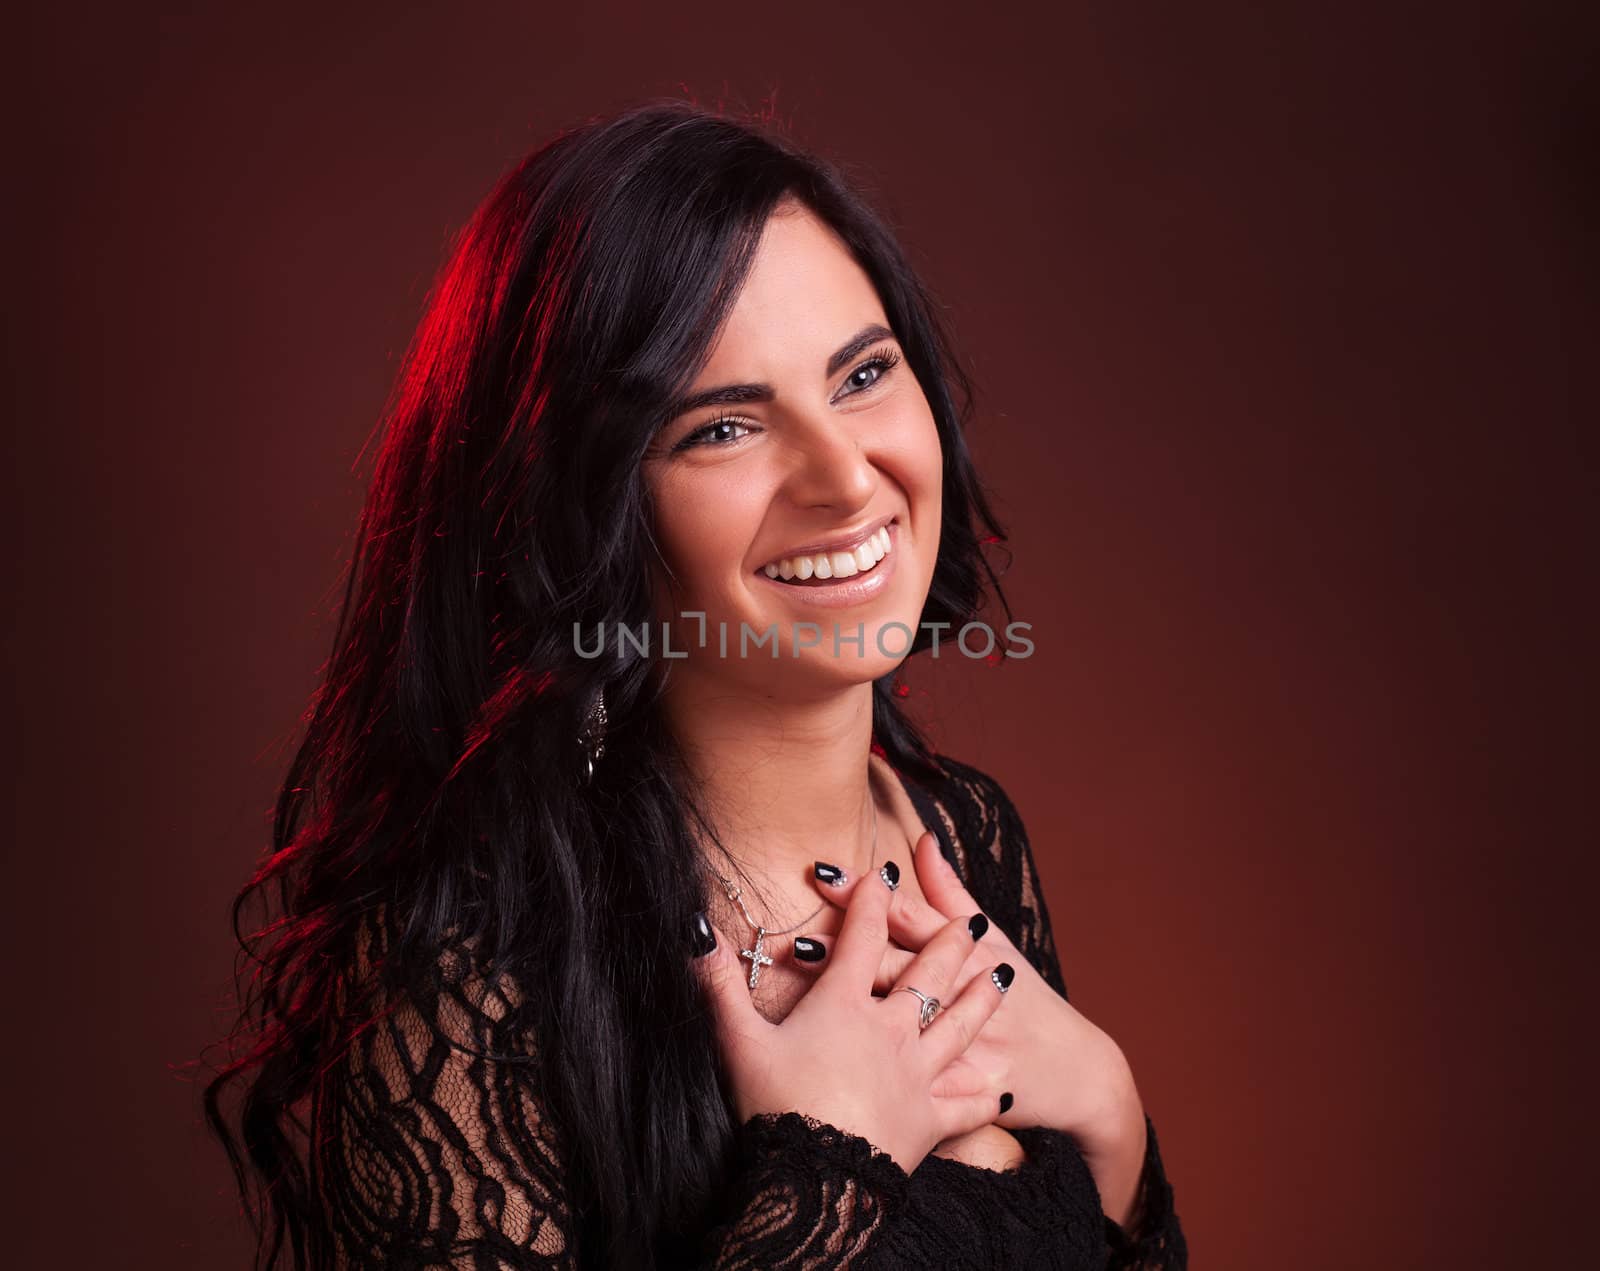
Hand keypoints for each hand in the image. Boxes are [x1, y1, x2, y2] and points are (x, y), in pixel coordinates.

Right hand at [690, 856, 1013, 1174]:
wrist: (817, 1183)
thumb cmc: (775, 1107)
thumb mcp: (739, 1042)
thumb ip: (719, 985)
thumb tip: (695, 932)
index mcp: (844, 1006)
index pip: (862, 939)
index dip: (872, 901)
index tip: (884, 872)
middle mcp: (890, 1031)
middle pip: (928, 975)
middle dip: (948, 942)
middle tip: (970, 920)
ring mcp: (917, 1075)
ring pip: (960, 1027)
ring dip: (981, 999)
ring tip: (1002, 976)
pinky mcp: (930, 1120)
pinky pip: (966, 1105)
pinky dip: (984, 1097)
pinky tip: (1001, 1093)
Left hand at [790, 834, 1145, 1169]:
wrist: (1082, 1073)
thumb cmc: (1028, 999)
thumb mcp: (998, 941)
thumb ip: (951, 892)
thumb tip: (922, 839)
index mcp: (970, 952)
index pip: (910, 917)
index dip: (867, 896)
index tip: (823, 874)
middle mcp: (965, 993)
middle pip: (898, 967)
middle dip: (848, 951)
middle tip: (796, 935)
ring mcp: (968, 1044)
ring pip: (901, 1025)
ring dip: (855, 1009)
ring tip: (804, 997)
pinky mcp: (968, 1092)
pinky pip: (922, 1088)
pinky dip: (887, 1083)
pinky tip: (844, 1079)